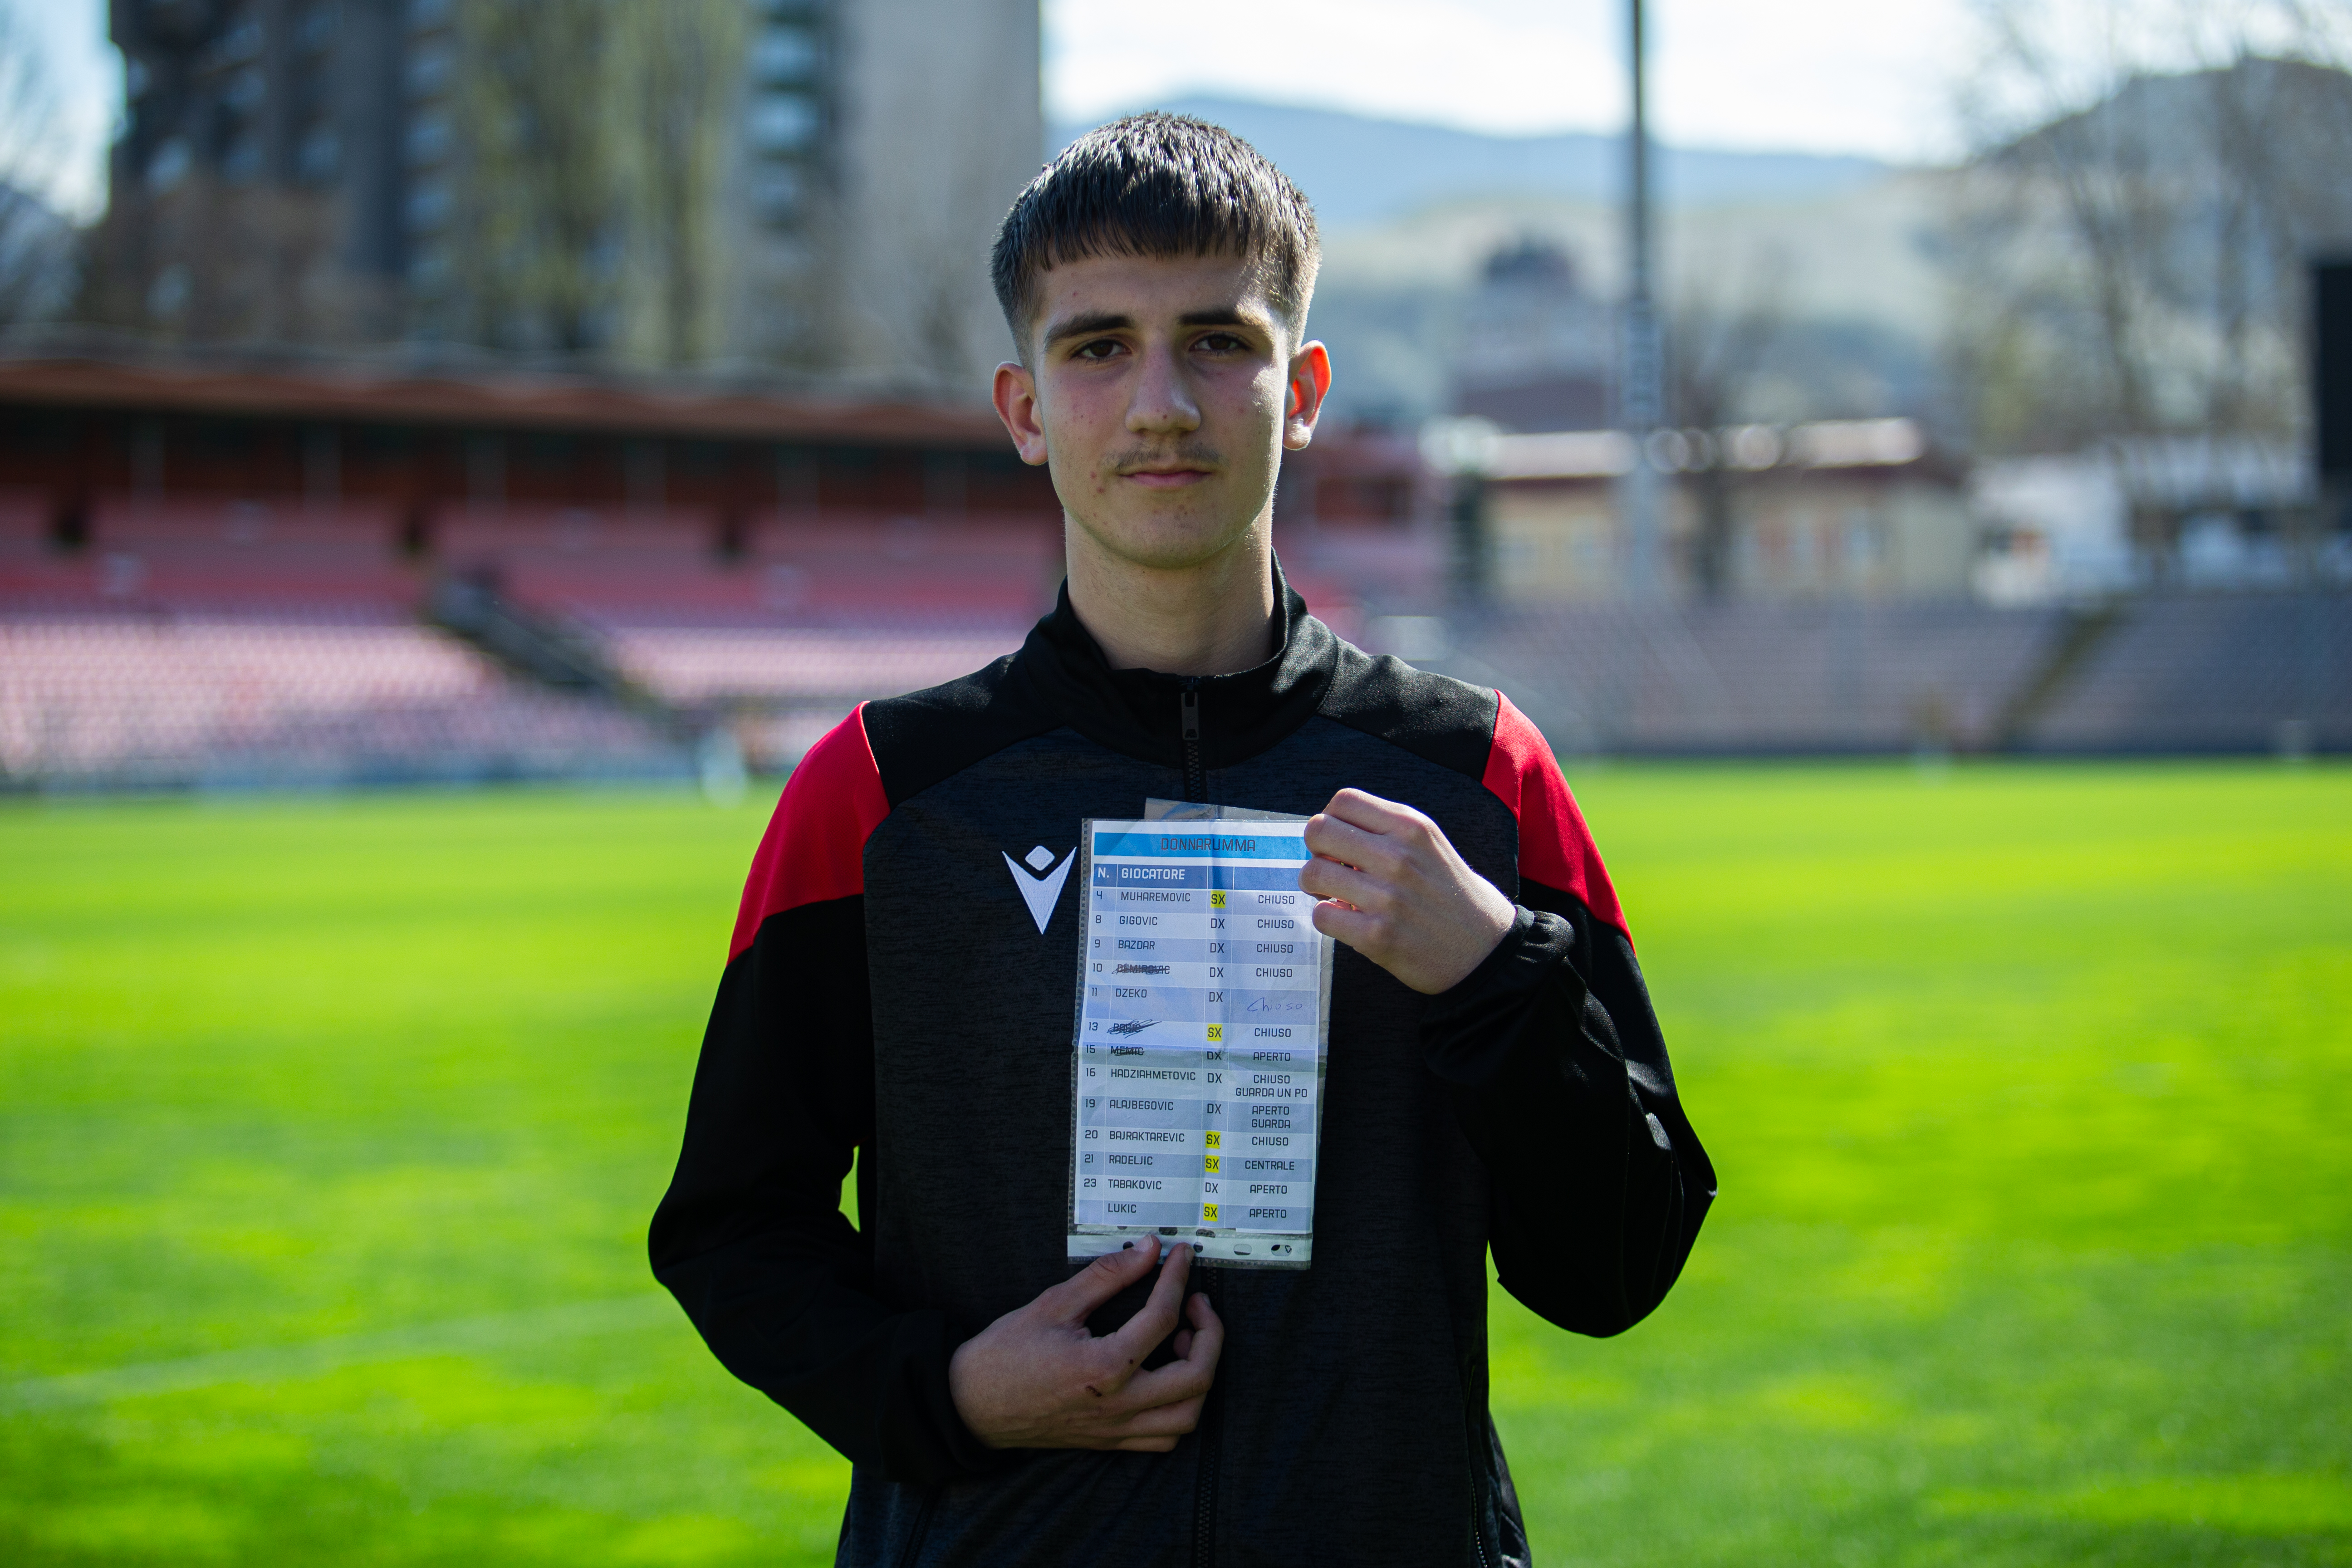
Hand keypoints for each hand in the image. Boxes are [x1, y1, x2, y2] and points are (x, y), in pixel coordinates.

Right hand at [947, 1237, 1223, 1451]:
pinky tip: (1166, 1378)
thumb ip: (1107, 1276)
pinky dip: (1180, 1408)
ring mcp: (1116, 1429)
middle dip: (1210, 1333)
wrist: (971, 1405)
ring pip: (1188, 1414)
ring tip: (1183, 1341)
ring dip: (1200, 1374)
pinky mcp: (1111, 1442)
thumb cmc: (1006, 1352)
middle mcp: (1118, 1404)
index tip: (1180, 1255)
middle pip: (1196, 1375)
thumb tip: (1147, 1249)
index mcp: (1103, 1367)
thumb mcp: (1054, 1303)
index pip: (1162, 1317)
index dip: (1177, 1278)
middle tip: (1197, 1303)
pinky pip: (1165, 1437)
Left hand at [1300, 788, 1515, 994]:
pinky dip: (1328, 918)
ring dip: (1315, 887)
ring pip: (1312, 873)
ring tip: (1337, 896)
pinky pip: (1322, 915)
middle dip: (1315, 850)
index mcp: (1411, 827)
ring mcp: (1387, 897)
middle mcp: (1399, 856)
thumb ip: (1384, 831)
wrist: (1484, 947)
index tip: (1339, 842)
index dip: (1330, 819)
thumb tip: (1328, 832)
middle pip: (1318, 830)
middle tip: (1331, 868)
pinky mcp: (1377, 936)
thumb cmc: (1448, 893)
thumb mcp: (1429, 844)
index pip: (1343, 801)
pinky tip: (1348, 920)